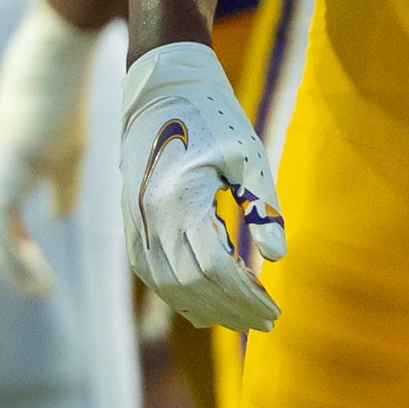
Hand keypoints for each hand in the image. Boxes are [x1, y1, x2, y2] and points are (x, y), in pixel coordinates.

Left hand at [0, 0, 103, 296]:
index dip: (17, 252)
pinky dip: (13, 258)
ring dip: (12, 268)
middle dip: (12, 267)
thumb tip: (58, 217)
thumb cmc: (64, 98)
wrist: (55, 56)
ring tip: (40, 290)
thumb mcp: (67, 151)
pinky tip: (39, 272)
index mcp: (0, 167)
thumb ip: (60, 185)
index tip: (41, 275)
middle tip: (40, 291)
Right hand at [120, 39, 284, 331]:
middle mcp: (152, 215)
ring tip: (237, 319)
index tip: (274, 310)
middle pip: (192, 284)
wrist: (159, 85)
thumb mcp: (248, 153)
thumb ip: (262, 205)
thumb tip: (277, 257)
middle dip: (230, 310)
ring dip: (203, 308)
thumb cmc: (212, 114)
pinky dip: (174, 294)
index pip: (216, 269)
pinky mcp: (131, 217)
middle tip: (264, 322)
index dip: (246, 296)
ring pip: (166, 283)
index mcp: (181, 199)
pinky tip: (199, 304)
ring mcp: (136, 219)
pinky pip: (149, 270)